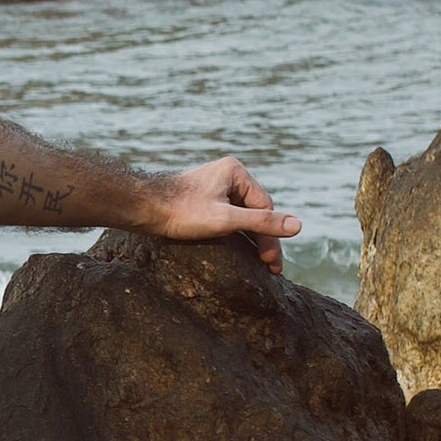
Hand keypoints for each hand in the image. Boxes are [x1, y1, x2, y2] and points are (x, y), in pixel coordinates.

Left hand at [148, 157, 301, 273]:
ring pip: (243, 215)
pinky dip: (237, 233)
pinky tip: (240, 251)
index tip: (272, 264)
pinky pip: (229, 216)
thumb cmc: (180, 212)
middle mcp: (228, 175)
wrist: (142, 208)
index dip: (271, 237)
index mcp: (236, 172)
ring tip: (261, 263)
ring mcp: (216, 186)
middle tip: (272, 269)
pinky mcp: (204, 198)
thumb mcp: (226, 220)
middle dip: (263, 240)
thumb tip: (298, 226)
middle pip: (256, 211)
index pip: (265, 207)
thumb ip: (262, 223)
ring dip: (252, 238)